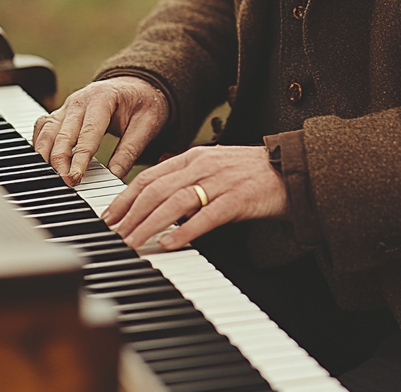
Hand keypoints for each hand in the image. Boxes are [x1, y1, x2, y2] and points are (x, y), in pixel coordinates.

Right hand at [32, 76, 168, 184]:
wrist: (137, 85)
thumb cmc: (143, 102)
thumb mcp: (147, 124)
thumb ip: (130, 151)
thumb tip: (115, 178)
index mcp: (102, 98)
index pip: (87, 132)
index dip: (79, 158)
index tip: (74, 178)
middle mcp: (80, 100)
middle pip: (62, 132)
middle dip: (60, 160)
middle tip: (65, 184)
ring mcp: (68, 106)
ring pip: (46, 130)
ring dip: (44, 154)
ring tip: (49, 177)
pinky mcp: (62, 114)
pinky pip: (43, 127)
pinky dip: (39, 144)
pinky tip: (41, 162)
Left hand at [101, 144, 287, 249]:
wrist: (292, 169)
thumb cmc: (251, 173)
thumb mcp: (213, 167)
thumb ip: (186, 178)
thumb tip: (156, 195)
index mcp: (194, 156)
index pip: (150, 176)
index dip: (125, 196)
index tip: (109, 216)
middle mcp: (203, 165)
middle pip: (156, 188)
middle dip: (129, 213)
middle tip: (113, 234)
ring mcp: (220, 181)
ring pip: (174, 202)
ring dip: (148, 224)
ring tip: (132, 242)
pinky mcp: (238, 199)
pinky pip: (205, 216)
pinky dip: (184, 231)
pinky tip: (169, 244)